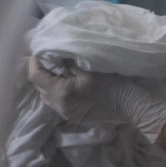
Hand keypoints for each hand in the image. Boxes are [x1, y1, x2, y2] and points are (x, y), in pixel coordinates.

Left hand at [27, 56, 165, 141]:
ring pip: (46, 96)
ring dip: (48, 83)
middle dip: (42, 72)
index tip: (40, 50)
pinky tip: (66, 83)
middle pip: (39, 87)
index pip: (36, 76)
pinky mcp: (71, 116)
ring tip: (57, 70)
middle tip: (50, 58)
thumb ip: (68, 62)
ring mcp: (64, 113)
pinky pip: (55, 102)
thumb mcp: (90, 68)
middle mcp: (58, 106)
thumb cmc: (113, 85)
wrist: (130, 106)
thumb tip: (54, 53)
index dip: (35, 62)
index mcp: (61, 93)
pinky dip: (56, 91)